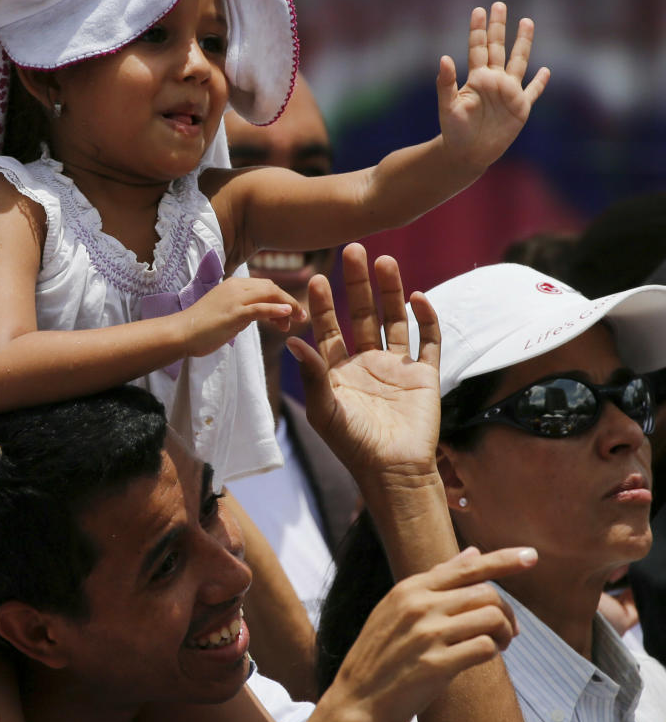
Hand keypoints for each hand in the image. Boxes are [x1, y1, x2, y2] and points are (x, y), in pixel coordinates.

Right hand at [183, 276, 305, 357]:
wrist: (181, 333)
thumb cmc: (201, 327)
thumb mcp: (226, 312)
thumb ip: (242, 309)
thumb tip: (258, 315)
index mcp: (234, 284)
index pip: (265, 286)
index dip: (281, 298)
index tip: (290, 315)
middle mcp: (236, 287)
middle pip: (271, 287)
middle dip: (289, 301)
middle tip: (300, 318)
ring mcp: (235, 299)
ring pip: (270, 294)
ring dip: (288, 306)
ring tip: (298, 319)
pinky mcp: (234, 313)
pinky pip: (260, 308)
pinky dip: (276, 309)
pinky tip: (287, 314)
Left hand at [287, 243, 439, 477]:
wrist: (394, 471)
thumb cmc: (353, 445)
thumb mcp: (325, 409)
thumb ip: (312, 374)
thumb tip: (292, 340)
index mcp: (340, 371)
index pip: (330, 328)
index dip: (325, 303)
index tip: (319, 276)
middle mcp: (368, 363)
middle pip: (363, 314)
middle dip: (358, 284)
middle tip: (353, 250)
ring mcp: (398, 367)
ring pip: (395, 320)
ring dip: (391, 291)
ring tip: (385, 260)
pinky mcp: (425, 375)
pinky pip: (427, 341)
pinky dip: (426, 318)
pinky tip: (419, 297)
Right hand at [328, 545, 536, 721]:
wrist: (358, 699)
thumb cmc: (382, 654)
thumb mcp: (397, 608)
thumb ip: (436, 580)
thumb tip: (472, 553)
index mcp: (410, 588)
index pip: (466, 566)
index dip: (502, 560)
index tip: (530, 557)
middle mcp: (419, 605)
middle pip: (485, 593)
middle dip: (506, 611)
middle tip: (509, 630)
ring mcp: (427, 635)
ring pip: (490, 618)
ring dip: (505, 632)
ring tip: (500, 644)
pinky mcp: (436, 665)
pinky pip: (484, 647)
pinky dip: (493, 651)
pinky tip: (486, 656)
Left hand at [437, 2, 549, 173]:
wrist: (466, 154)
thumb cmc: (453, 131)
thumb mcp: (447, 107)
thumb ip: (446, 83)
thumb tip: (444, 58)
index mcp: (477, 78)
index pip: (478, 48)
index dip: (478, 29)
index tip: (479, 9)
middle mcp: (494, 81)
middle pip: (498, 48)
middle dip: (499, 27)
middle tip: (499, 5)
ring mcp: (508, 93)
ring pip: (519, 62)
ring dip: (523, 43)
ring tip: (527, 22)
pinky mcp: (520, 108)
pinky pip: (533, 92)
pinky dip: (540, 82)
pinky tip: (546, 71)